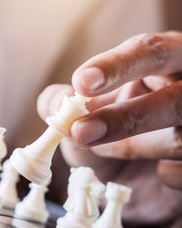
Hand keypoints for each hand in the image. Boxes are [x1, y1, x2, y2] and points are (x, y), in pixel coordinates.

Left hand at [37, 31, 181, 226]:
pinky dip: (166, 175)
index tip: (81, 82)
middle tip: (80, 132)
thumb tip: (58, 105)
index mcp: (167, 62)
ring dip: (132, 148)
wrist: (136, 167)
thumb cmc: (111, 122)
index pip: (150, 52)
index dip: (116, 66)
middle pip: (175, 99)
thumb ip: (63, 101)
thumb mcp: (85, 107)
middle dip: (124, 118)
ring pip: (179, 140)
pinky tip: (155, 169)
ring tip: (100, 148)